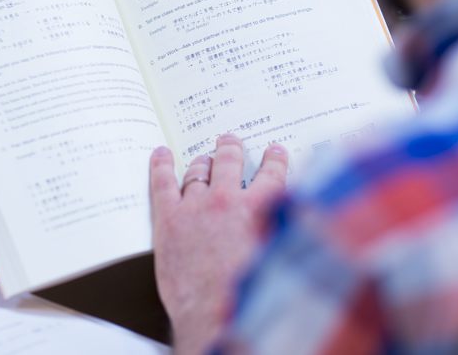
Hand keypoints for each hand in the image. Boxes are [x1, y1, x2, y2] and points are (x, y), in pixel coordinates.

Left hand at [149, 134, 288, 354]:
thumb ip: (285, 229)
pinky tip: (161, 155)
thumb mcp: (281, 255)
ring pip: (198, 171)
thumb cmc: (251, 294)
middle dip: (231, 149)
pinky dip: (161, 166)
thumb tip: (296, 218)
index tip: (274, 152)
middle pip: (229, 162)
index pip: (272, 174)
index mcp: (260, 209)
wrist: (216, 315)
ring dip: (202, 160)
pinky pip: (162, 183)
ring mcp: (196, 207)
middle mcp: (228, 200)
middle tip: (230, 141)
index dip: (274, 161)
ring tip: (203, 156)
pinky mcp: (169, 219)